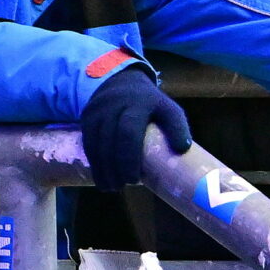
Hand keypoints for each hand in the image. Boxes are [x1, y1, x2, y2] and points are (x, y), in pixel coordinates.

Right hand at [79, 66, 193, 191]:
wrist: (121, 81)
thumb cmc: (150, 103)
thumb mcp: (168, 109)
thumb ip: (177, 126)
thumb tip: (183, 149)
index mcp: (139, 103)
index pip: (129, 133)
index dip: (129, 159)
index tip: (133, 179)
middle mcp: (115, 104)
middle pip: (110, 141)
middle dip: (114, 168)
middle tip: (122, 186)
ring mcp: (99, 109)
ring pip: (96, 143)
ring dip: (101, 168)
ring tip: (110, 187)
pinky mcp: (87, 115)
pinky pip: (88, 142)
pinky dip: (93, 161)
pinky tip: (100, 175)